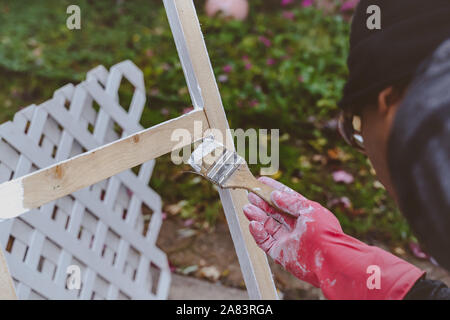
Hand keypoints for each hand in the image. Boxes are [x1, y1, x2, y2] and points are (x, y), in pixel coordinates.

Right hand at [243, 177, 424, 298]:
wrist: (330, 259)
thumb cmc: (325, 232)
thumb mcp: (309, 209)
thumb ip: (290, 201)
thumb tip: (274, 195)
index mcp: (304, 214)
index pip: (286, 199)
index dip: (273, 189)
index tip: (261, 180)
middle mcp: (295, 226)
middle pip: (274, 212)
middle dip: (261, 202)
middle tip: (250, 194)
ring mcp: (287, 240)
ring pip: (267, 225)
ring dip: (256, 216)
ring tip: (247, 208)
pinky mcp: (280, 253)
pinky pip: (264, 241)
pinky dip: (257, 233)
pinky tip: (253, 223)